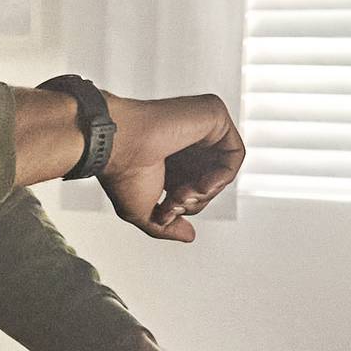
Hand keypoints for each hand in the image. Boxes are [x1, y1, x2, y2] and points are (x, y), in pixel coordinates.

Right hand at [97, 94, 245, 241]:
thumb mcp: (142, 211)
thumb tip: (190, 236)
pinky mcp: (213, 115)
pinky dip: (223, 176)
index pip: (195, 188)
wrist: (115, 146)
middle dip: (196, 200)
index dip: (185, 205)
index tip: (165, 208)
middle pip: (212, 180)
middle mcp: (185, 142)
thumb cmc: (121, 173)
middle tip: (175, 200)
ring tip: (184, 193)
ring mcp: (200, 127)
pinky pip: (235, 154)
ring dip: (207, 192)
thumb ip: (166, 227)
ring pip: (224, 169)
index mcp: (170, 159)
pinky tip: (202, 184)